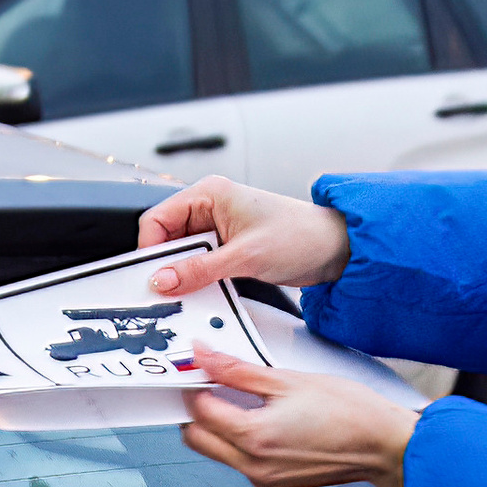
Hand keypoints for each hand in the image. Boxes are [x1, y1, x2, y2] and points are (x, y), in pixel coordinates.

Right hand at [138, 178, 350, 299]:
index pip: (158, 219)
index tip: (151, 276)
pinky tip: (202, 292)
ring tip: (188, 293)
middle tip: (166, 291)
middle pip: (167, 238)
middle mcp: (210, 208)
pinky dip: (198, 280)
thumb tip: (163, 280)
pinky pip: (199, 266)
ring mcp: (218, 230)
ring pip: (182, 255)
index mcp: (209, 193)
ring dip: (183, 275)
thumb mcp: (245, 256)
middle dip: (166, 265)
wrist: (335, 249)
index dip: (150, 249)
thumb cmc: (300, 235)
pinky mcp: (228, 249)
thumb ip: (199, 270)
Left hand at [179, 346, 418, 486]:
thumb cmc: (350, 413)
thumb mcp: (288, 380)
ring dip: (218, 427)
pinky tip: (262, 420)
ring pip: (217, 452)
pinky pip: (241, 462)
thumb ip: (238, 370)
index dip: (196, 385)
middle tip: (212, 384)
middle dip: (197, 411)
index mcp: (253, 438)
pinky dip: (240, 441)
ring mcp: (263, 479)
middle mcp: (253, 466)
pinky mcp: (275, 483)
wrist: (384, 446)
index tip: (203, 369)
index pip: (199, 412)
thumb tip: (205, 358)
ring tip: (243, 400)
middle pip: (197, 439)